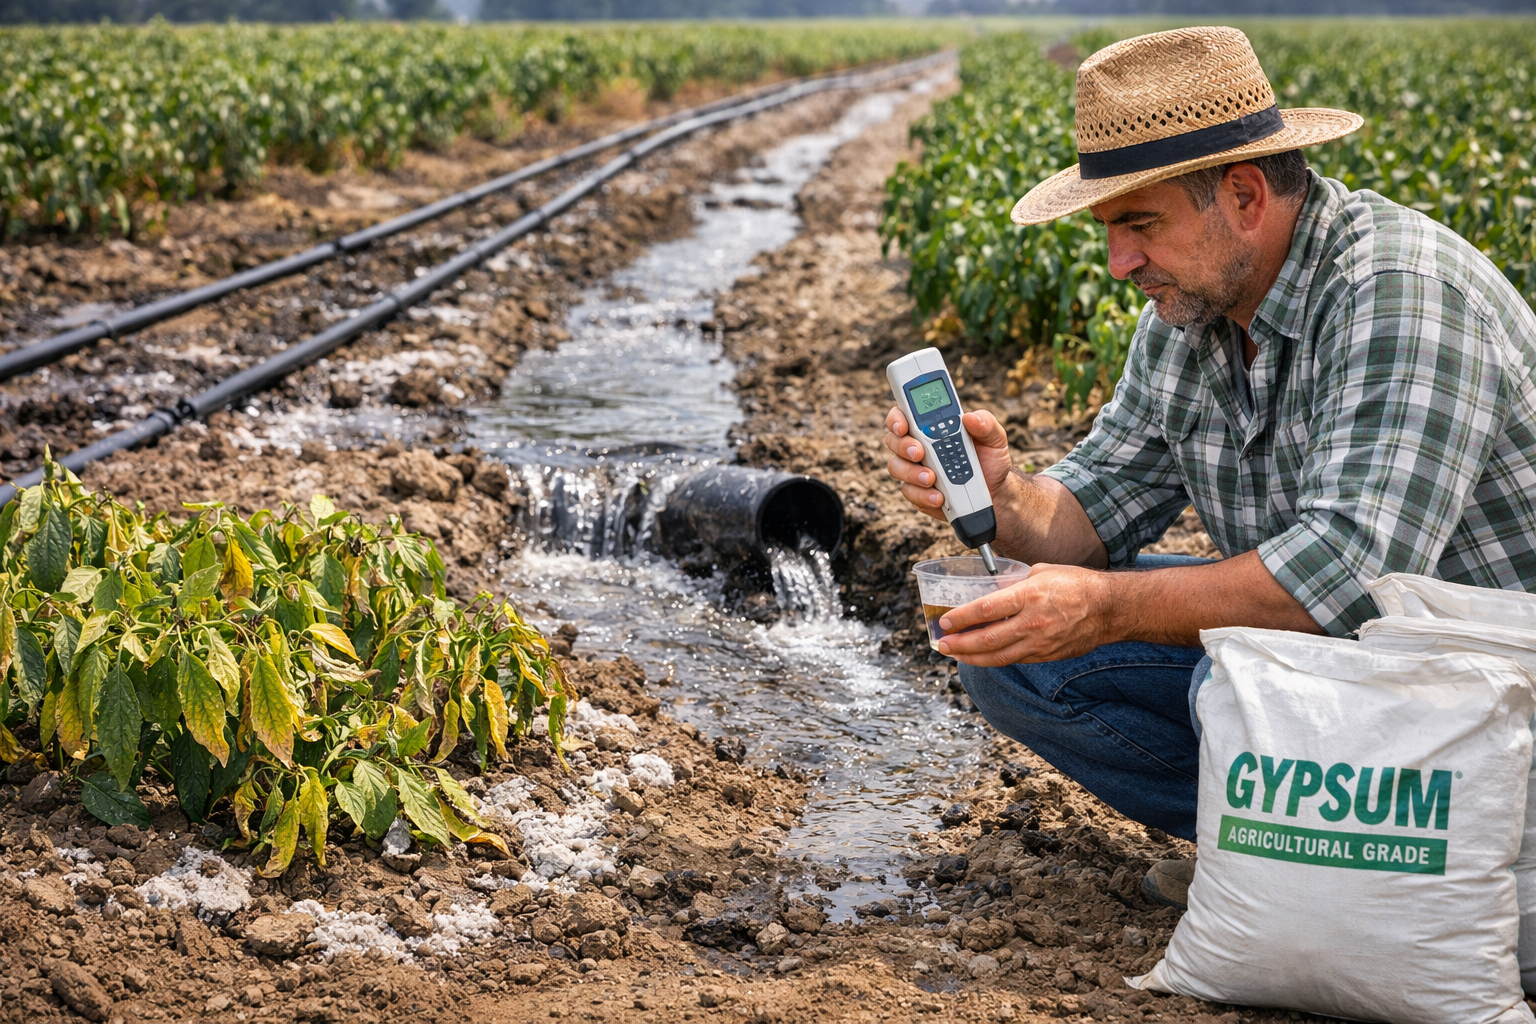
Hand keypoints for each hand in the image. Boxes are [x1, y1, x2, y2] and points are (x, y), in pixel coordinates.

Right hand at [884, 405, 1012, 520]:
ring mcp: (916, 469)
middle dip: (903, 446)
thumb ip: (985, 423)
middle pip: (894, 440)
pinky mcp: (918, 491)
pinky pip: (909, 492)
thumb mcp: (994, 437)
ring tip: (931, 479)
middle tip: (919, 453)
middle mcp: (919, 445)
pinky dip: (923, 495)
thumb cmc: (989, 459)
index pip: (904, 414)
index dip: (897, 417)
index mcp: (932, 426)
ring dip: (911, 473)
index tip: (903, 426)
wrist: (995, 491)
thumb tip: (970, 418)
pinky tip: (938, 496)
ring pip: (897, 467)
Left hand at [935, 564, 1111, 664]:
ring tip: (955, 654)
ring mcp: (1041, 643)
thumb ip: (1014, 583)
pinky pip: (1015, 659)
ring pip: (999, 656)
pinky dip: (995, 659)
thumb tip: (990, 588)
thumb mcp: (1041, 572)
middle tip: (941, 644)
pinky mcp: (1047, 655)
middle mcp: (1033, 622)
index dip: (961, 618)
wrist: (1109, 608)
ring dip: (972, 657)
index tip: (945, 622)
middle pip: (987, 639)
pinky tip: (982, 656)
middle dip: (959, 644)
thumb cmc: (1076, 584)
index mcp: (1029, 596)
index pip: (985, 610)